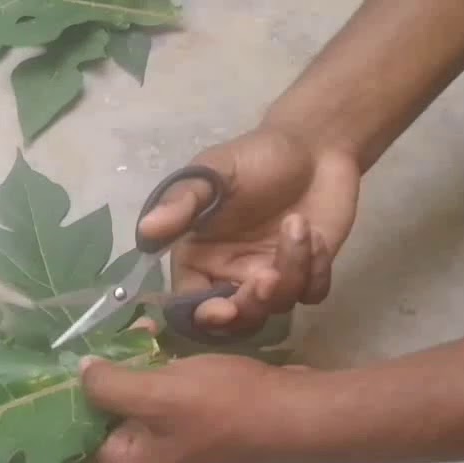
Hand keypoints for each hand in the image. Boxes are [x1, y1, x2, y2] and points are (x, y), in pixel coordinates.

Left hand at [78, 321, 320, 462]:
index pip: (87, 428)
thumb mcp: (157, 392)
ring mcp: (180, 452)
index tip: (91, 350)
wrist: (299, 414)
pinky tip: (173, 347)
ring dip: (145, 367)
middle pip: (115, 415)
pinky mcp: (205, 433)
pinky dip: (170, 374)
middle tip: (127, 333)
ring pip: (145, 403)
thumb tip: (80, 372)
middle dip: (119, 371)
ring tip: (147, 330)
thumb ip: (109, 385)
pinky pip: (172, 402)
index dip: (88, 389)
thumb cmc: (225, 407)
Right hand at [142, 123, 360, 334]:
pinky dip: (317, 271)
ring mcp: (270, 276)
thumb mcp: (214, 171)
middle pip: (236, 318)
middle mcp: (231, 274)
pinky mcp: (308, 273)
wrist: (315, 143)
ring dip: (292, 269)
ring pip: (278, 305)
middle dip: (253, 304)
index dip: (205, 315)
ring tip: (299, 225)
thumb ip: (182, 202)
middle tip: (270, 277)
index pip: (192, 303)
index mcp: (199, 256)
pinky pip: (311, 294)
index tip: (225, 310)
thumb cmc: (256, 155)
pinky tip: (318, 237)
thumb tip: (145, 230)